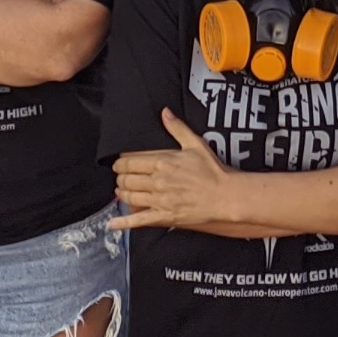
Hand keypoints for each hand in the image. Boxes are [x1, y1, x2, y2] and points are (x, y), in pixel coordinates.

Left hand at [110, 110, 239, 229]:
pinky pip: (139, 220)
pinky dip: (123, 222)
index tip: (119, 163)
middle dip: (120, 178)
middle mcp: (157, 181)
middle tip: (120, 177)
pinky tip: (112, 224)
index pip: (131, 161)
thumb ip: (177, 128)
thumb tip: (165, 112)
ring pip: (130, 197)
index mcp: (162, 162)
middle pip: (127, 179)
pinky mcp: (164, 216)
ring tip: (120, 192)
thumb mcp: (196, 144)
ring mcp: (160, 200)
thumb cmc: (212, 171)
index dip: (120, 162)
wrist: (225, 196)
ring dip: (121, 194)